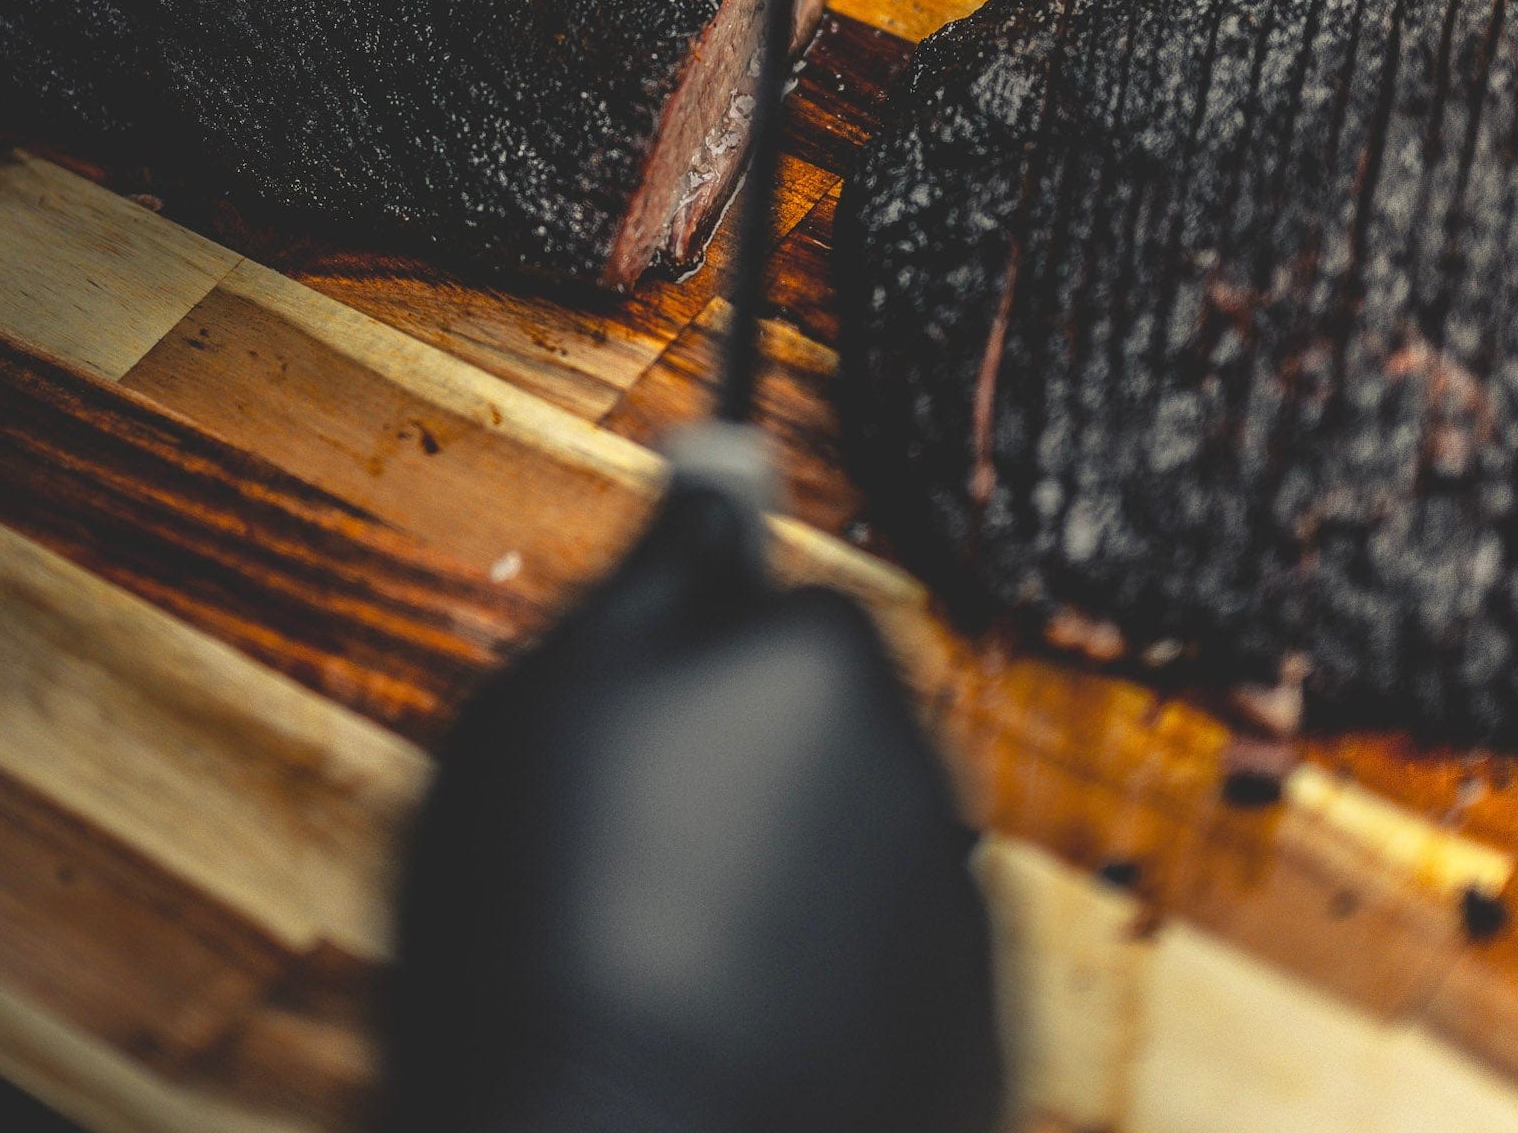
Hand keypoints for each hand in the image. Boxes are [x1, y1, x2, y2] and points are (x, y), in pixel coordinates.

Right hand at [386, 475, 1003, 1132]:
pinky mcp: (966, 1055)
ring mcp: (956, 927)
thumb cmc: (551, 916)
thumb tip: (720, 463)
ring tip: (664, 967)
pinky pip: (891, 977)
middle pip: (833, 732)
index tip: (625, 738)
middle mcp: (923, 777)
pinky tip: (726, 1039)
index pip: (784, 612)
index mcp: (829, 668)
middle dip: (752, 766)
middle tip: (626, 859)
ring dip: (792, 878)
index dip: (693, 668)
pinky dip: (829, 989)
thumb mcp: (557, 695)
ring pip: (861, 854)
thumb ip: (661, 567)